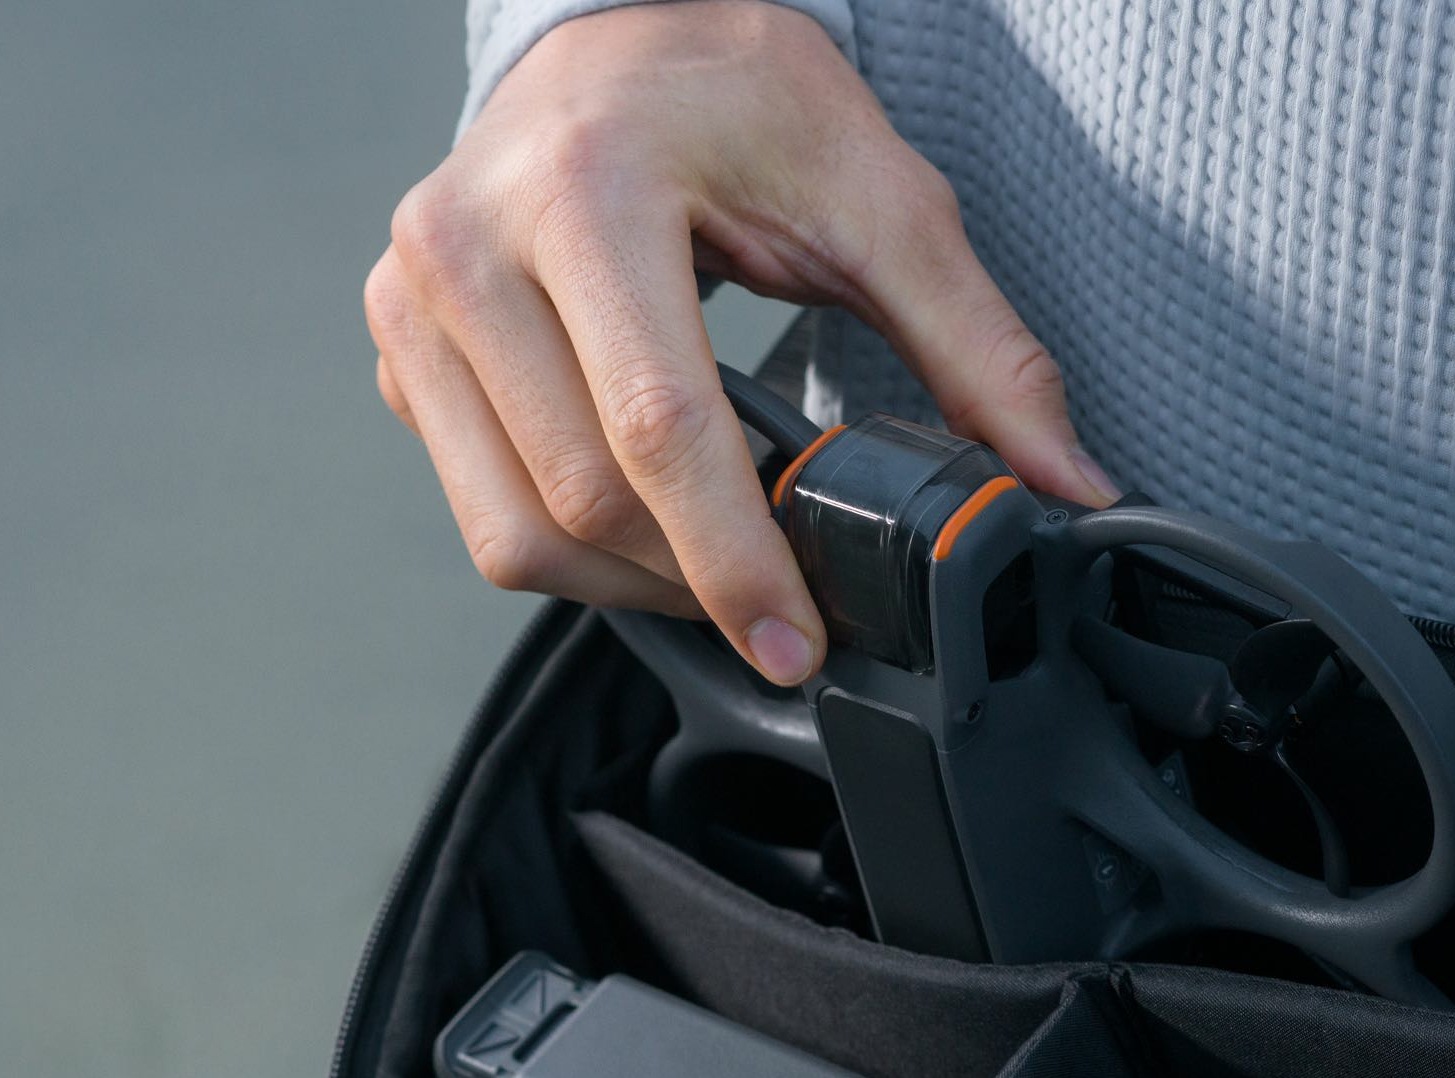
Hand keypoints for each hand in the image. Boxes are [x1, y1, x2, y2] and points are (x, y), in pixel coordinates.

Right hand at [365, 0, 1116, 679]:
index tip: (796, 640)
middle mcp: (467, 245)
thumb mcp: (876, 192)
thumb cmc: (733, 97)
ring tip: (713, 560)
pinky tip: (642, 509)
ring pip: (514, 533)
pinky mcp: (396, 348)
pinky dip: (569, 544)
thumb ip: (976, 344)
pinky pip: (479, 507)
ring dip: (628, 584)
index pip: (659, 429)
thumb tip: (1057, 478)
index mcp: (584, 191)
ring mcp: (413, 301)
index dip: (735, 559)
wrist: (618, 35)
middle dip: (694, 579)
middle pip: (582, 498)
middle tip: (781, 597)